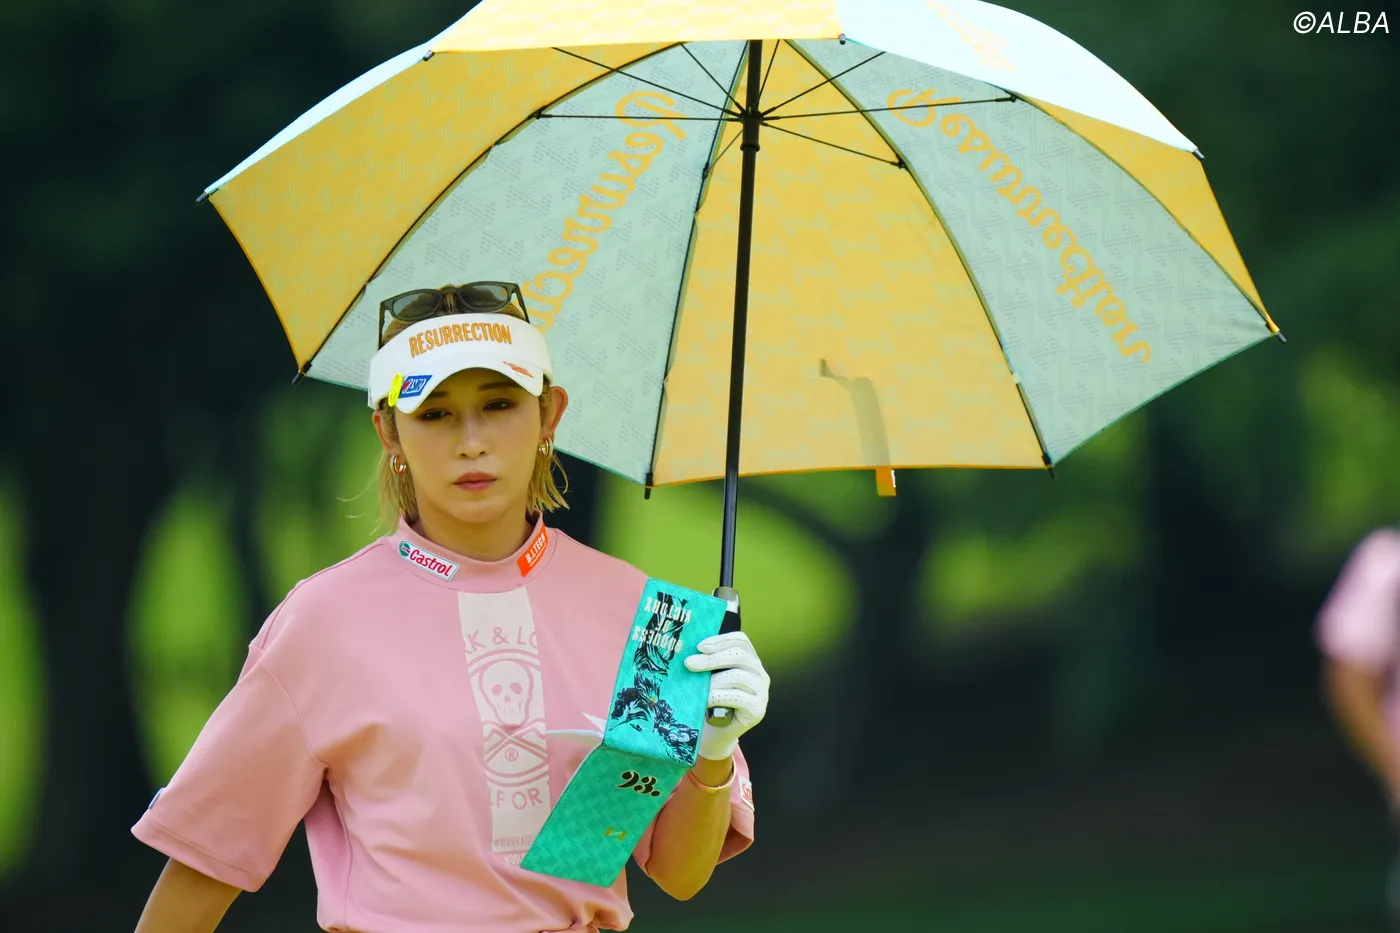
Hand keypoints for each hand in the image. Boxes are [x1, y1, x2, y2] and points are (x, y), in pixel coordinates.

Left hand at [683, 632, 769, 760]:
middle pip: (740, 656)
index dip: (720, 640)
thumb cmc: (712, 701)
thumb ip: (708, 663)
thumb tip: (691, 650)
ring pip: (738, 676)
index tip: (699, 646)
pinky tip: (705, 700)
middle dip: (712, 658)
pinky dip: (717, 697)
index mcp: (750, 661)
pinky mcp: (757, 710)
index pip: (741, 641)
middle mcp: (760, 674)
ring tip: (696, 686)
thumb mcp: (710, 677)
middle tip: (689, 663)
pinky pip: (737, 698)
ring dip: (713, 680)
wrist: (716, 733)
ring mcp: (762, 692)